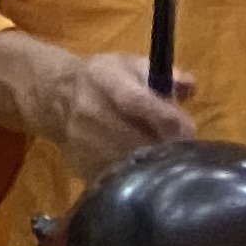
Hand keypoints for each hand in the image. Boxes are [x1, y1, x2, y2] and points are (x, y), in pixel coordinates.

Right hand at [38, 45, 196, 175]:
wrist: (57, 97)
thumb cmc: (103, 79)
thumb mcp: (130, 65)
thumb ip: (163, 74)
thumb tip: (188, 85)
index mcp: (106, 80)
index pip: (135, 100)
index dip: (166, 118)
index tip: (188, 131)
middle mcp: (91, 111)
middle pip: (138, 140)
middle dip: (167, 148)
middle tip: (184, 150)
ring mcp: (84, 142)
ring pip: (131, 165)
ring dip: (154, 166)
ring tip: (166, 161)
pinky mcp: (83, 166)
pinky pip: (120, 180)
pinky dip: (136, 179)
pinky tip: (143, 172)